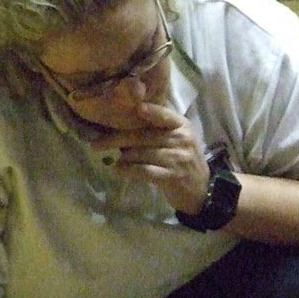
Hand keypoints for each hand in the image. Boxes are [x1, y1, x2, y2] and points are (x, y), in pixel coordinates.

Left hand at [91, 102, 208, 212]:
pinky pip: (146, 171)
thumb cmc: (184, 159)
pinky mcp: (173, 176)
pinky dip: (129, 170)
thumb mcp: (179, 138)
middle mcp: (181, 139)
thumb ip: (160, 127)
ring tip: (110, 158)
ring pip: (142, 153)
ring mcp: (178, 158)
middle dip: (117, 139)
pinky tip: (118, 170)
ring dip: (123, 157)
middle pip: (144, 136)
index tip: (136, 109)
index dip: (151, 111)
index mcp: (182, 126)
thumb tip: (129, 117)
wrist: (202, 188)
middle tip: (96, 143)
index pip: (164, 115)